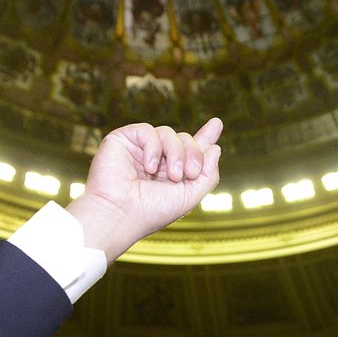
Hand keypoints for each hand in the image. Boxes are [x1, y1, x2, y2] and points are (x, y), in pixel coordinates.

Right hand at [65, 118, 222, 261]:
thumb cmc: (152, 211)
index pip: (190, 150)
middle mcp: (156, 159)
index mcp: (171, 173)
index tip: (216, 123)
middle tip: (191, 173)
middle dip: (194, 153)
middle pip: (185, 139)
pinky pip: (148, 131)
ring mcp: (139, 149)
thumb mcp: (190, 196)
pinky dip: (154, 148)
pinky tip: (149, 167)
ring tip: (172, 175)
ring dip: (176, 153)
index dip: (204, 137)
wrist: (120, 213)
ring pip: (169, 133)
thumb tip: (216, 148)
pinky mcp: (123, 139)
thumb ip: (208, 175)